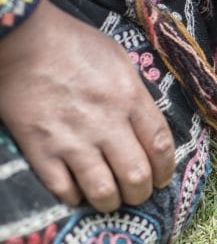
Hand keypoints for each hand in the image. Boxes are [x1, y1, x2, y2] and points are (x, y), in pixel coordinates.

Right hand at [0, 0, 174, 211]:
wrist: (24, 41)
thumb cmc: (75, 44)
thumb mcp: (120, 61)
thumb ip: (135, 94)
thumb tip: (145, 123)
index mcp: (131, 98)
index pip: (161, 145)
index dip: (166, 169)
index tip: (162, 178)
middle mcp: (107, 123)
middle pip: (136, 175)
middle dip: (141, 192)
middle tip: (138, 194)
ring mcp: (73, 139)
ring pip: (103, 191)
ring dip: (111, 202)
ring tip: (110, 200)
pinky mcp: (40, 150)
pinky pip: (64, 189)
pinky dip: (75, 197)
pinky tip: (78, 193)